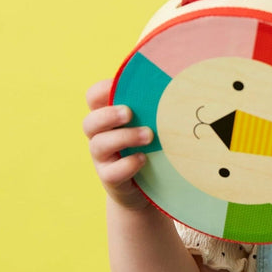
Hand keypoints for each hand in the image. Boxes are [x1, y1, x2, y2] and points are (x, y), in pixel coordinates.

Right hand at [82, 79, 153, 209]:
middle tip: (129, 113)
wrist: (145, 189)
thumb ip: (155, 107)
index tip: (120, 86)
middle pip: (90, 122)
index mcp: (108, 118)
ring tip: (149, 136)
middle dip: (108, 115)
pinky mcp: (111, 179)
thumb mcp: (152, 124)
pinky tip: (143, 159)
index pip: (93, 98)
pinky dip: (127, 164)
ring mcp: (103, 159)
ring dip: (124, 137)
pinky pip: (111, 172)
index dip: (102, 90)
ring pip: (99, 145)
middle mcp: (100, 137)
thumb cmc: (151, 147)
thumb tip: (181, 82)